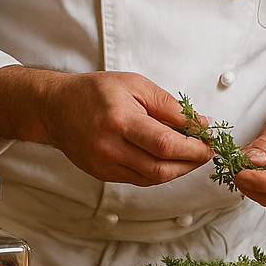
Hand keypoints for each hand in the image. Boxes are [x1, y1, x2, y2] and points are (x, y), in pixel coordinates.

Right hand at [0, 67, 211, 185]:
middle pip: (162, 169)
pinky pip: (140, 180)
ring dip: (178, 170)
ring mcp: (105, 165)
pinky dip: (159, 173)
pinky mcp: (104, 175)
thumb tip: (200, 123)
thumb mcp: (135, 85)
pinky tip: (168, 160)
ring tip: (189, 155)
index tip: (209, 143)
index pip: (165, 144)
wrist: (56, 108)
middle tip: (204, 151)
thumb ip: (169, 106)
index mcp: (120, 120)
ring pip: (153, 179)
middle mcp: (111, 147)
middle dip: (191, 163)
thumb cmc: (94, 91)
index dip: (193, 148)